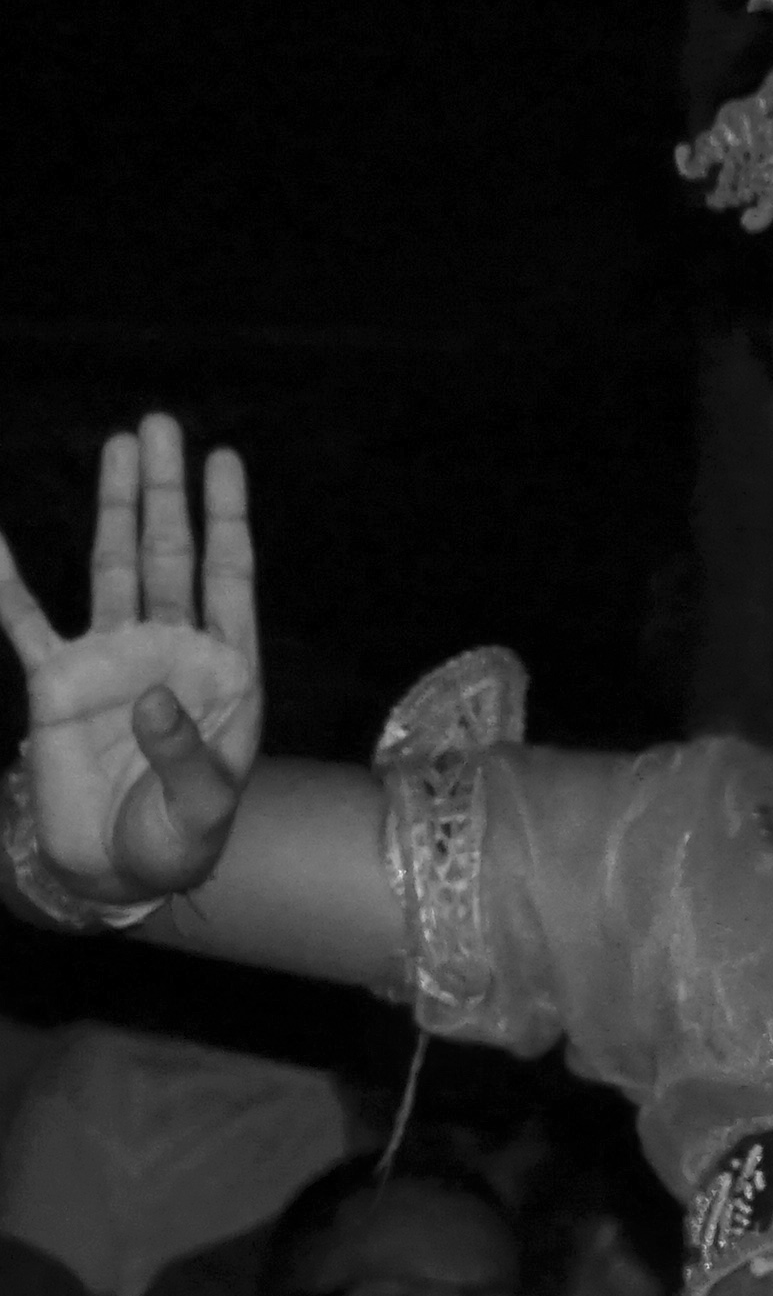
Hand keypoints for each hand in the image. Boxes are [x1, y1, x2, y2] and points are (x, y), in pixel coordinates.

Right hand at [0, 421, 262, 909]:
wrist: (118, 869)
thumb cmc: (180, 835)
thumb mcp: (203, 803)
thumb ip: (186, 752)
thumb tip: (153, 696)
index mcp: (224, 666)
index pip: (227, 575)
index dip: (226, 517)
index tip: (223, 459)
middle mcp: (170, 647)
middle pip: (170, 552)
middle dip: (166, 492)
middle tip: (160, 426)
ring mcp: (111, 658)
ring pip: (114, 567)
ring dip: (116, 509)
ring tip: (121, 446)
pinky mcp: (57, 684)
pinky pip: (26, 623)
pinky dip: (7, 582)